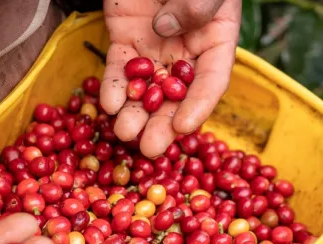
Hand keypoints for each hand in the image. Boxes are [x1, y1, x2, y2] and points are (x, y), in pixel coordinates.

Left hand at [101, 0, 240, 156]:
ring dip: (135, 114)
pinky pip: (119, 69)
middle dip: (162, 125)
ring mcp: (154, 48)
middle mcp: (186, 51)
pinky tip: (108, 105)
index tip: (185, 128)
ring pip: (146, 89)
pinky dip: (113, 88)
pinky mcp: (125, 39)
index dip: (199, 107)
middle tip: (150, 149)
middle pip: (176, 96)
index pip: (211, 82)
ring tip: (123, 134)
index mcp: (215, 40)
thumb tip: (166, 30)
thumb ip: (195, 3)